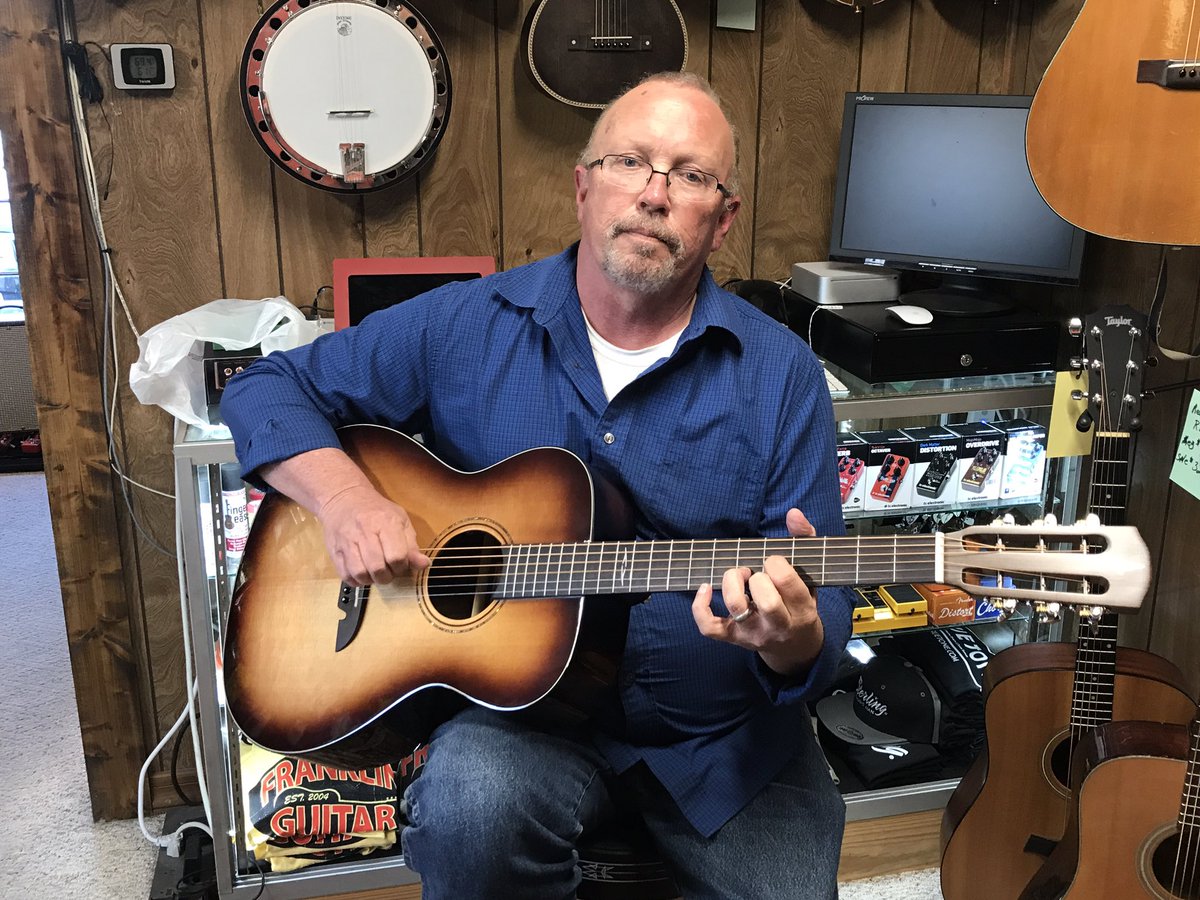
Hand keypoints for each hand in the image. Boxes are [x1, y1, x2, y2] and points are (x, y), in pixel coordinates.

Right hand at [318, 483, 429, 585]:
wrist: (344, 498)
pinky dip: (356, 581)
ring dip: (371, 580)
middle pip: (378, 568)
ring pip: (360, 573)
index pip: (397, 556)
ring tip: (375, 573)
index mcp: (386, 522)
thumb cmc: (377, 511)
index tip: (400, 564)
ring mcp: (347, 541)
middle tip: (388, 571)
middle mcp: (364, 531)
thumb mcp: (400, 521)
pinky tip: (363, 574)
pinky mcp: (334, 550)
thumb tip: (424, 564)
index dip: (402, 566)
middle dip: (387, 576)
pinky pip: (345, 575)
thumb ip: (412, 545)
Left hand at [690, 508, 823, 675]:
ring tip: (739, 575)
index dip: (776, 564)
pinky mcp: (732, 638)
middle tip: (757, 572)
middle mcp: (779, 626)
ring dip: (732, 583)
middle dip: (758, 578)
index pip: (786, 582)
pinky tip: (705, 587)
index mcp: (802, 610)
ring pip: (737, 609)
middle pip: (767, 601)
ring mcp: (753, 633)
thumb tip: (793, 513)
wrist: (796, 648)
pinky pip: (709, 627)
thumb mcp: (811, 575)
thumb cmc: (800, 604)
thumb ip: (805, 539)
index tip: (774, 563)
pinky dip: (700, 606)